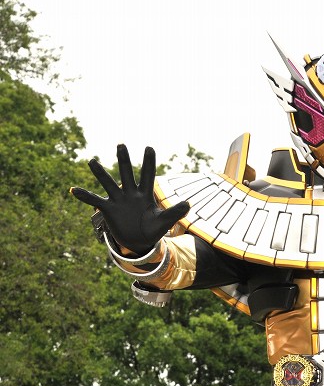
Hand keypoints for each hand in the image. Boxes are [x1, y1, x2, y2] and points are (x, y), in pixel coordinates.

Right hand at [71, 144, 189, 254]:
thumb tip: (188, 203)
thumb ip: (174, 212)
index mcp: (145, 194)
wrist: (139, 241)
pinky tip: (73, 190)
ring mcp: (118, 199)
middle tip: (121, 144)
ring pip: (108, 183)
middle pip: (127, 173)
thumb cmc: (152, 229)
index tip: (149, 147)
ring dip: (100, 173)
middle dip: (124, 160)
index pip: (148, 175)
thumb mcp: (164, 222)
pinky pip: (95, 200)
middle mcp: (130, 193)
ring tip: (92, 161)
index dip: (149, 162)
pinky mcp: (109, 209)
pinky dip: (85, 196)